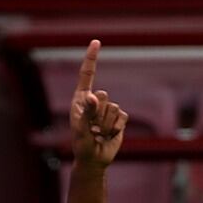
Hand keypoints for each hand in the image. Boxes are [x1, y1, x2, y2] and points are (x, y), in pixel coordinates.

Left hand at [68, 40, 127, 169]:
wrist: (94, 160)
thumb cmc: (82, 145)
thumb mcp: (81, 129)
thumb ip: (87, 112)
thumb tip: (94, 96)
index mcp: (81, 99)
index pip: (87, 75)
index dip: (91, 58)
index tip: (96, 41)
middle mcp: (94, 101)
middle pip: (103, 96)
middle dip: (98, 115)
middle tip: (92, 129)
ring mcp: (107, 109)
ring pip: (113, 108)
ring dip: (105, 124)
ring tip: (98, 134)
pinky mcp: (119, 118)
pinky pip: (122, 117)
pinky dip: (115, 128)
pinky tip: (108, 135)